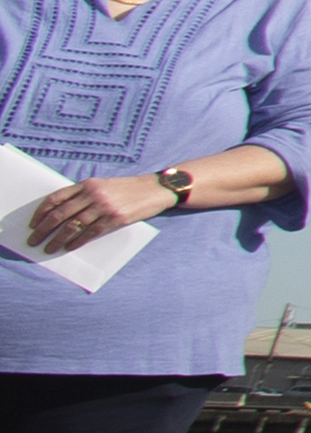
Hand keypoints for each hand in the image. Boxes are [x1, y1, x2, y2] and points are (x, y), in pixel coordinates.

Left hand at [21, 178, 161, 253]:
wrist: (155, 188)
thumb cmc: (127, 188)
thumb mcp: (103, 185)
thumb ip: (83, 195)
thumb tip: (61, 212)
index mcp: (87, 184)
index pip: (55, 198)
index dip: (40, 212)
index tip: (33, 224)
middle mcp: (92, 194)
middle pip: (60, 214)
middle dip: (43, 229)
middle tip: (34, 240)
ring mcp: (103, 206)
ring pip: (72, 226)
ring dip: (57, 239)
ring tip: (49, 248)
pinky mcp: (115, 218)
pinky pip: (90, 233)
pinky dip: (77, 241)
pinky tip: (70, 247)